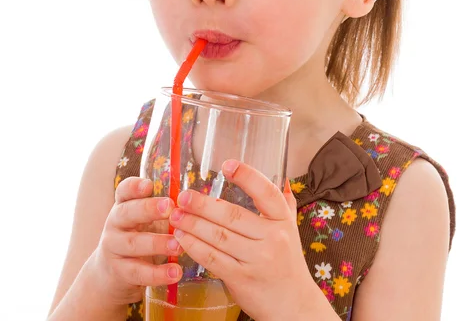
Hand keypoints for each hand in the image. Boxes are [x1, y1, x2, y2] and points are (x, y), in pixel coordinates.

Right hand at [88, 177, 182, 305]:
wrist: (113, 272)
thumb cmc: (139, 235)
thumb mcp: (145, 218)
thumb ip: (161, 208)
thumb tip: (192, 199)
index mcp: (124, 205)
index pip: (124, 191)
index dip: (134, 186)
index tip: (149, 185)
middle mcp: (115, 223)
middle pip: (127, 213)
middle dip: (148, 209)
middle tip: (169, 207)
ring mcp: (114, 248)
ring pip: (134, 243)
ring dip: (157, 243)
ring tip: (178, 245)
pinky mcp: (119, 272)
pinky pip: (138, 272)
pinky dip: (158, 273)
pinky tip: (175, 272)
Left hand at [169, 160, 320, 319]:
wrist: (294, 306)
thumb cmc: (289, 263)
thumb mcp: (292, 230)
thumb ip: (284, 203)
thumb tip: (283, 176)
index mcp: (283, 220)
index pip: (266, 192)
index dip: (247, 176)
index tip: (226, 165)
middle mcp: (272, 238)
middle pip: (232, 215)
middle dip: (203, 205)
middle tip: (183, 196)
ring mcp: (257, 259)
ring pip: (219, 237)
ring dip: (193, 224)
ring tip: (176, 215)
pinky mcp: (242, 279)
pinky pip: (213, 259)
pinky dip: (195, 247)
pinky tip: (182, 237)